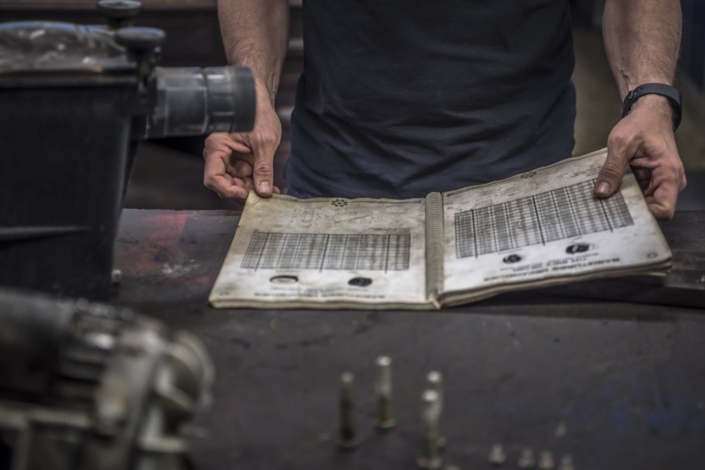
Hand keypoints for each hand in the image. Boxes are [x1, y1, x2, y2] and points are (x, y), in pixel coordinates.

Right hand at [203, 86, 281, 202]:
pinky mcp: (238, 163)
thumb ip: (263, 169)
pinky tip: (269, 189)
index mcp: (217, 147)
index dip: (228, 191)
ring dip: (251, 192)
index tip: (247, 196)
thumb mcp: (265, 143)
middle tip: (263, 198)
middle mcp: (218, 156)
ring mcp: (228, 161)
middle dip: (243, 194)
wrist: (262, 103)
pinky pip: (243, 180)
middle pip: (223, 186)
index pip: (213, 178)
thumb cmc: (259, 114)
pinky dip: (255, 186)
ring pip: (234, 186)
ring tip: (270, 194)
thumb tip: (264, 192)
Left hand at [594, 94, 685, 219]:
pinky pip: (640, 194)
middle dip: (630, 210)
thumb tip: (601, 192)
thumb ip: (612, 169)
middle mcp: (670, 182)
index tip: (621, 211)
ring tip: (606, 199)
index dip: (644, 215)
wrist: (649, 113)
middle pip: (652, 209)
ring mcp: (661, 182)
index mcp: (668, 173)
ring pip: (644, 203)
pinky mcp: (652, 181)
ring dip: (626, 202)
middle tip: (607, 207)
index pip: (664, 209)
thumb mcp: (621, 144)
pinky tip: (611, 191)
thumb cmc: (641, 124)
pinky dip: (625, 194)